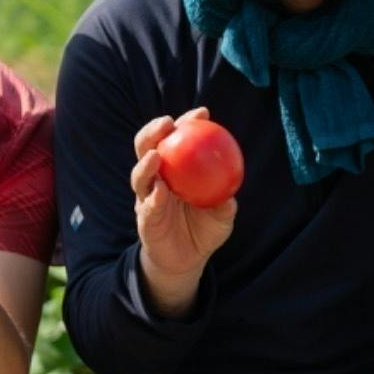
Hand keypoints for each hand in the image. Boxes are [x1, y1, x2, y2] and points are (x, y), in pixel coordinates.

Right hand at [131, 110, 237, 316]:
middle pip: (148, 148)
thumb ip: (226, 199)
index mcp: (176, 170)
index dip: (188, 123)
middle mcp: (158, 178)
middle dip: (154, 131)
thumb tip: (233, 182)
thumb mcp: (222, 215)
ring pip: (140, 174)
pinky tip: (160, 190)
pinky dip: (152, 197)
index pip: (178, 140)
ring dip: (146, 163)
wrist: (187, 260)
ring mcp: (147, 197)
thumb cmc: (205, 229)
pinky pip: (147, 206)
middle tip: (168, 123)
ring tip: (156, 154)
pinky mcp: (144, 219)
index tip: (202, 112)